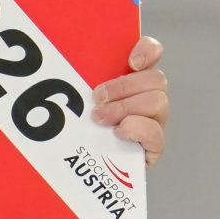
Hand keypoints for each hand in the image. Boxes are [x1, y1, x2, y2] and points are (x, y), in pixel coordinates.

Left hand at [90, 36, 167, 167]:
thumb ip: (80, 81)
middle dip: (124, 87)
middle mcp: (148, 97)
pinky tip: (118, 133)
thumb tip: (61, 59)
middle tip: (96, 98)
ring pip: (158, 102)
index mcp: (134, 79)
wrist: (80, 167)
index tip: (131, 61)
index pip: (153, 53)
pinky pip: (157, 135)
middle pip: (156, 79)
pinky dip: (136, 130)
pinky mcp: (153, 147)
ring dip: (125, 108)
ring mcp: (154, 122)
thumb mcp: (78, 100)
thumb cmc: (78, 128)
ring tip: (100, 119)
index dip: (148, 51)